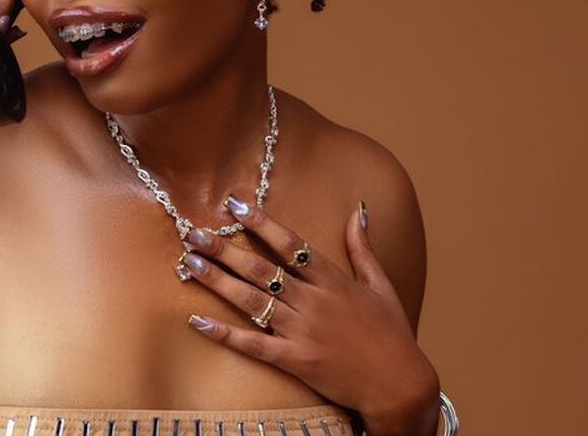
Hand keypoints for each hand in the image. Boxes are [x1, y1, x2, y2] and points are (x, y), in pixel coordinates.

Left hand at [177, 195, 440, 433]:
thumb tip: (357, 210)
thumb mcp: (380, 283)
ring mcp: (302, 331)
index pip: (290, 243)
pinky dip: (224, 333)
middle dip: (224, 249)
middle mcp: (313, 301)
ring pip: (251, 301)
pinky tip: (198, 320)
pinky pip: (253, 345)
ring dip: (217, 281)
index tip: (235, 206)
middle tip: (193, 233)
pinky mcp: (295, 360)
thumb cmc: (391, 332)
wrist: (398, 383)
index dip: (261, 222)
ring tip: (189, 264)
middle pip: (261, 268)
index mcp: (333, 279)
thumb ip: (362, 247)